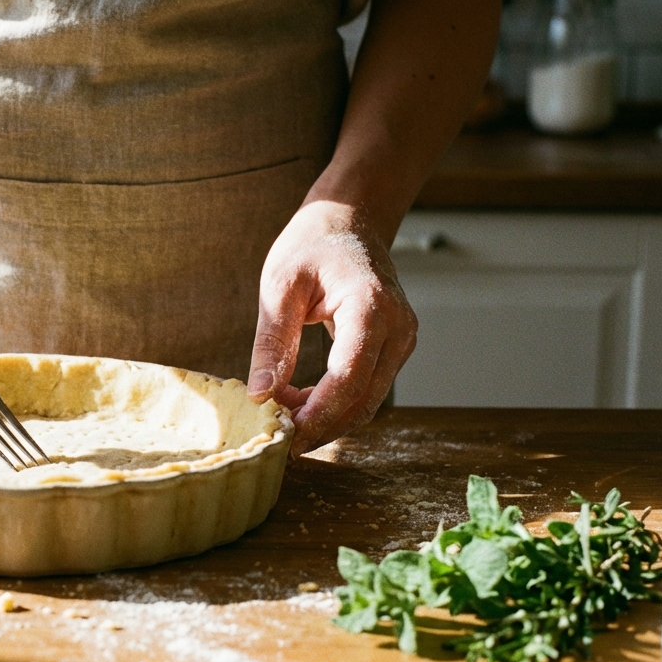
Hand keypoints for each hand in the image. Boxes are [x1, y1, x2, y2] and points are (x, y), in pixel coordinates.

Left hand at [248, 201, 416, 455]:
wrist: (349, 221)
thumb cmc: (311, 245)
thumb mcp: (279, 286)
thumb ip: (272, 341)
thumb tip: (260, 395)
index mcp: (371, 307)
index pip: (349, 377)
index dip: (318, 413)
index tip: (285, 435)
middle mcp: (397, 328)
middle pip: (363, 399)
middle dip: (321, 426)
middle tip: (278, 440)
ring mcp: (401, 340)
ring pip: (368, 401)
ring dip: (327, 418)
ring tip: (283, 416)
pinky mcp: (394, 348)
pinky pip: (368, 388)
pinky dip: (336, 403)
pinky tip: (300, 401)